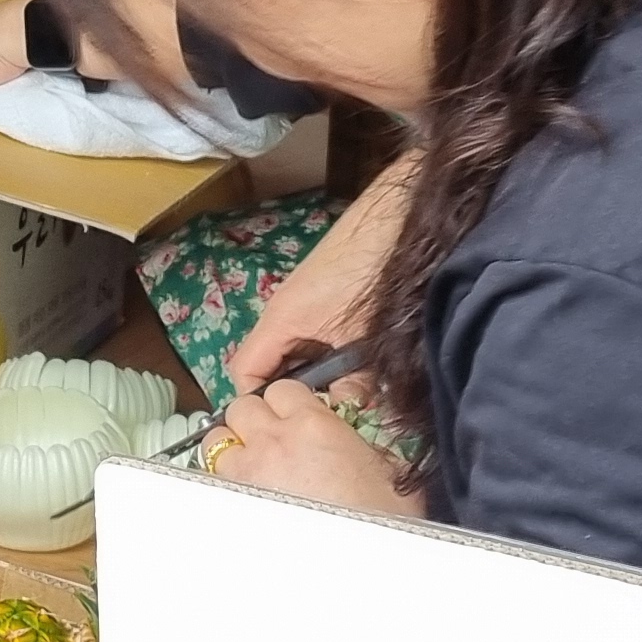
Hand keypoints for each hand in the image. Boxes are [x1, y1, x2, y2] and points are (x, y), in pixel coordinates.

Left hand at [205, 379, 419, 512]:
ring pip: (217, 440)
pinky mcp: (234, 503)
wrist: (366, 565)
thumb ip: (364, 442)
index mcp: (313, 425)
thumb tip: (359, 439)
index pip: (281, 389)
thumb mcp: (388, 469)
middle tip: (272, 439)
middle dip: (254, 419)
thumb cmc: (382, 525)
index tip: (293, 416)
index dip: (286, 402)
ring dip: (232, 447)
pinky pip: (214, 479)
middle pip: (242, 407)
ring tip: (252, 466)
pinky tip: (245, 494)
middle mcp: (274, 442)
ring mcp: (248, 472)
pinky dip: (225, 481)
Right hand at [225, 150, 414, 393]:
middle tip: (326, 411)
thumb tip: (347, 410)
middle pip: (269, 362)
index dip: (257, 402)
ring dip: (316, 372)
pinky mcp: (323, 292)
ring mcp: (303, 299)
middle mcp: (283, 309)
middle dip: (294, 391)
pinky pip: (313, 333)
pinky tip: (360, 359)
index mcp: (280, 320)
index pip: (244, 372)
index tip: (284, 424)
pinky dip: (329, 352)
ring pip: (296, 349)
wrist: (397, 218)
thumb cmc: (371, 273)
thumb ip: (353, 381)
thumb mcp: (364, 338)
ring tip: (349, 388)